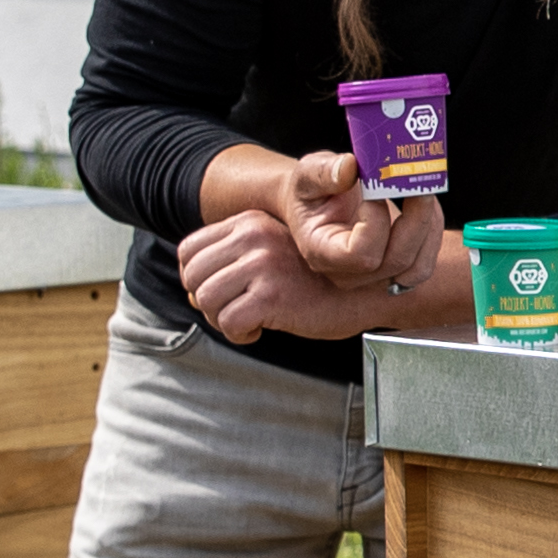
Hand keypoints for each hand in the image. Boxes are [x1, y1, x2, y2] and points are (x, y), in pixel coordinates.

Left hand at [179, 209, 371, 344]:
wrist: (367, 289)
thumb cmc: (321, 279)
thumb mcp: (273, 253)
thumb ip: (236, 260)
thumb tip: (193, 291)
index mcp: (249, 222)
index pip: (189, 250)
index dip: (196, 278)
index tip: (221, 294)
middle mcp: (253, 237)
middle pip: (192, 277)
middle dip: (207, 302)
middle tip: (234, 312)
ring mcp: (262, 265)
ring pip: (206, 299)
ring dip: (221, 320)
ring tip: (248, 321)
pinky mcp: (272, 295)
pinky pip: (229, 322)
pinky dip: (239, 334)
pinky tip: (259, 330)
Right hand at [283, 151, 439, 291]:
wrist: (315, 206)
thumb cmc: (310, 191)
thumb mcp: (306, 173)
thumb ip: (323, 171)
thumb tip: (348, 167)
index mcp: (321, 252)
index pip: (359, 254)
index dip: (376, 222)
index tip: (377, 190)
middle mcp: (348, 274)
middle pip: (395, 261)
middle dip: (416, 219)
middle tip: (420, 182)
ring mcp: (373, 278)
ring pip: (417, 268)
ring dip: (429, 227)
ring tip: (424, 190)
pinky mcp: (394, 272)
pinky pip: (424, 263)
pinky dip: (432, 233)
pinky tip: (426, 205)